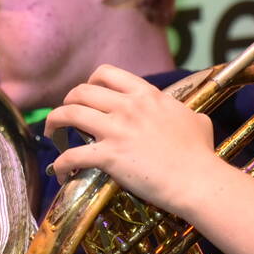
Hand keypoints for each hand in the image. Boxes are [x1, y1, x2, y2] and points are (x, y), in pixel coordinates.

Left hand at [43, 66, 237, 217]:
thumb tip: (188, 116)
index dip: (90, 81)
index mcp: (146, 95)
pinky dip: (60, 163)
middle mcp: (127, 106)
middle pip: (81, 91)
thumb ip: (184, 113)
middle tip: (65, 116)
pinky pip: (72, 155)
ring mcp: (116, 130)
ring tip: (52, 134)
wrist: (197, 180)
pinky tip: (59, 171)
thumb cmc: (200, 154)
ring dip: (54, 123)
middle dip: (67, 101)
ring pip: (69, 114)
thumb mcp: (197, 120)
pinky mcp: (109, 156)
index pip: (106, 73)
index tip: (87, 94)